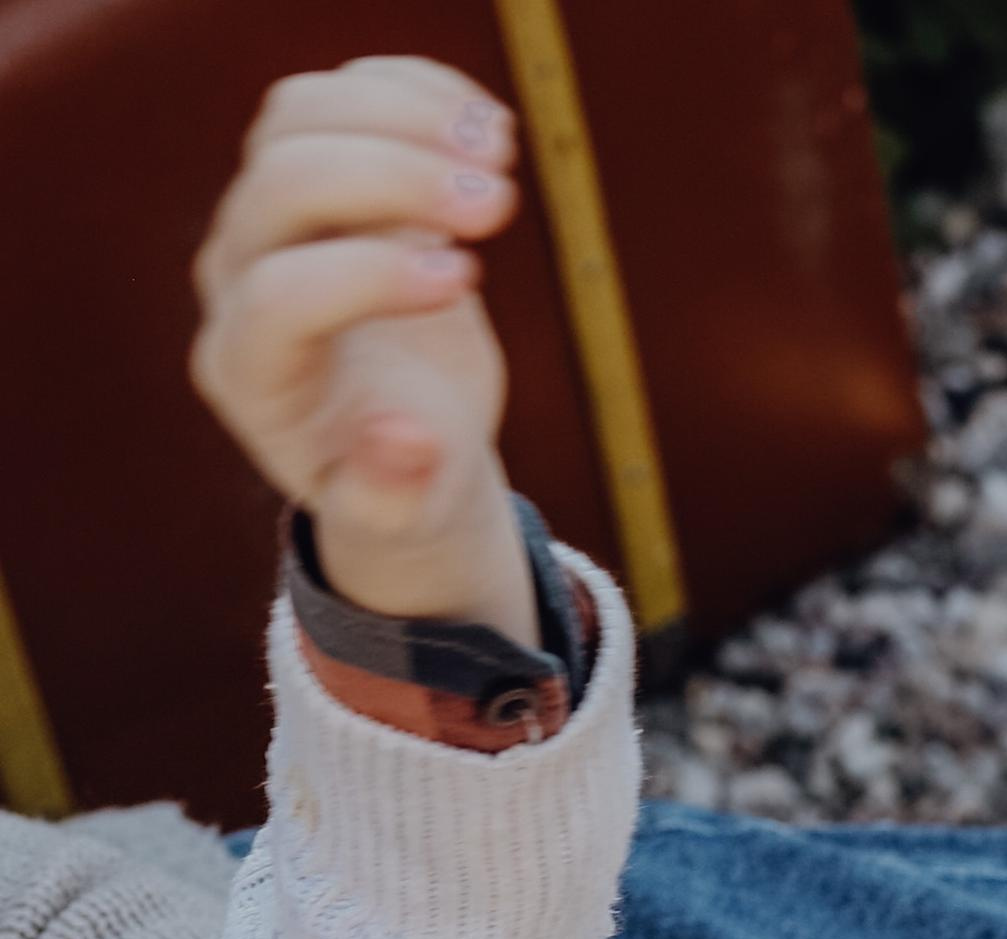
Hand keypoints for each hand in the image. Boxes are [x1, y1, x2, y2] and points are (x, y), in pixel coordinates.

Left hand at [191, 55, 535, 641]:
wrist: (402, 432)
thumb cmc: (398, 479)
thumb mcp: (401, 514)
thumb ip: (391, 496)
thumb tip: (406, 444)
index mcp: (247, 371)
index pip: (282, 295)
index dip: (367, 276)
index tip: (465, 281)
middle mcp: (236, 275)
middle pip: (283, 181)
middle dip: (393, 178)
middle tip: (500, 206)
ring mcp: (265, 209)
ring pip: (301, 114)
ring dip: (404, 114)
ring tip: (502, 151)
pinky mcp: (312, 160)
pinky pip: (342, 90)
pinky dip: (414, 89)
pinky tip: (487, 128)